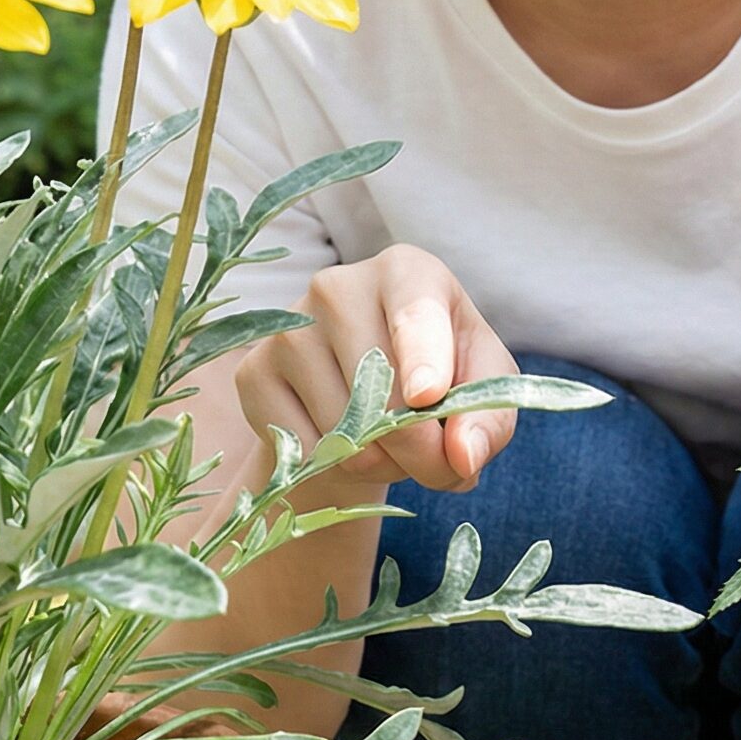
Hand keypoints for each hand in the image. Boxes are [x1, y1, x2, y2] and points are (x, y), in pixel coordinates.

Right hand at [233, 244, 519, 493]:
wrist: (366, 388)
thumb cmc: (441, 375)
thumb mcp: (481, 388)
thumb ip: (487, 420)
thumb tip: (462, 457)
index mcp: (408, 272)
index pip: (415, 315)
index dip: (422, 358)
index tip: (427, 396)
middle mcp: (339, 287)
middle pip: (380, 393)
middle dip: (418, 450)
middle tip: (434, 460)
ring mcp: (288, 327)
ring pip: (341, 430)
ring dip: (379, 462)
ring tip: (389, 443)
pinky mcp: (253, 371)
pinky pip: (300, 448)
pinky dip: (332, 467)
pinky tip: (344, 443)